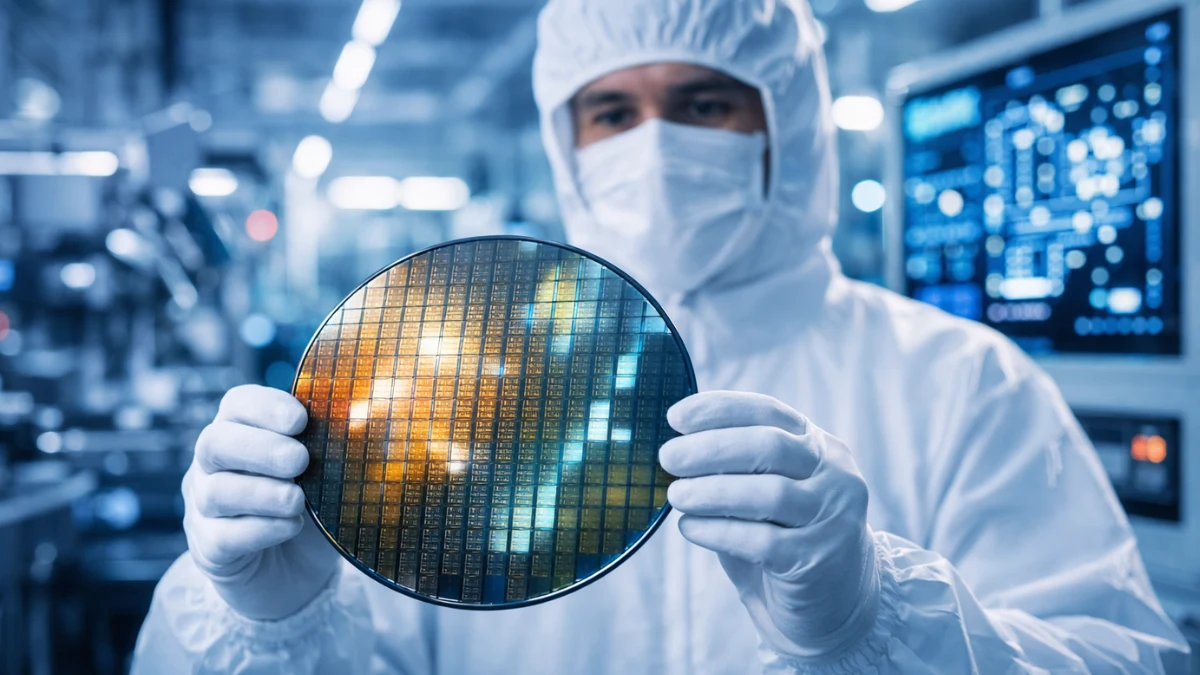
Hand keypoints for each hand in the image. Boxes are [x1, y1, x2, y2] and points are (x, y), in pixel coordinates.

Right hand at [184, 385, 339, 620]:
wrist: (297, 570)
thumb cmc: (313, 507)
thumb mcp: (328, 473)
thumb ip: (334, 449)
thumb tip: (363, 428)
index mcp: (241, 432)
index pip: (237, 405)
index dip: (265, 408)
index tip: (301, 420)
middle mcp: (213, 466)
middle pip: (215, 443)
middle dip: (261, 449)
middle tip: (300, 460)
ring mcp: (205, 508)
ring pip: (215, 492)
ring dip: (261, 493)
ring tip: (298, 500)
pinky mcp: (210, 549)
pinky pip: (224, 536)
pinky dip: (261, 529)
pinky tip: (291, 526)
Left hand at [661, 391, 878, 659]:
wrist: (834, 601)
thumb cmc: (785, 537)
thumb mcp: (766, 492)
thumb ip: (734, 470)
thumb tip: (677, 450)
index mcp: (819, 446)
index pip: (769, 411)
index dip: (720, 409)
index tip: (676, 416)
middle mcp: (835, 475)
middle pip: (770, 446)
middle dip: (712, 448)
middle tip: (669, 457)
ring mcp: (833, 517)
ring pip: (770, 493)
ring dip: (712, 491)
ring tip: (676, 495)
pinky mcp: (819, 559)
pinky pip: (762, 540)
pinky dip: (719, 531)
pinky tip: (690, 527)